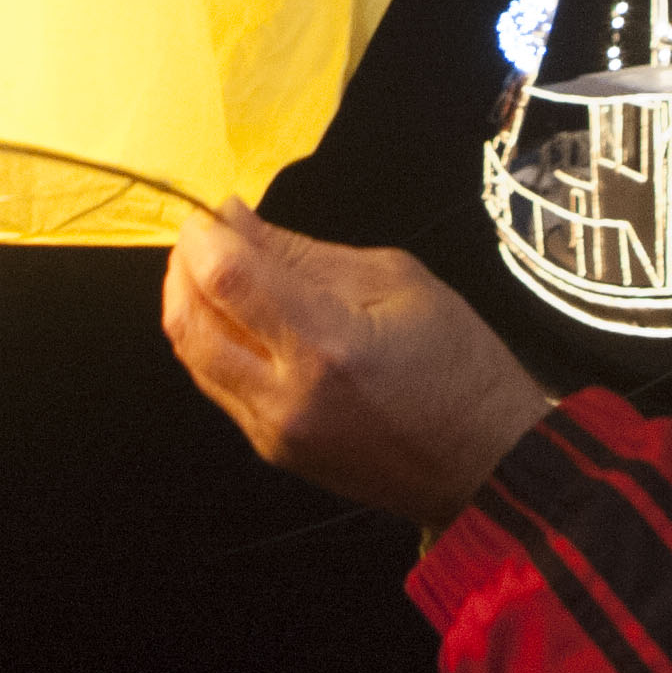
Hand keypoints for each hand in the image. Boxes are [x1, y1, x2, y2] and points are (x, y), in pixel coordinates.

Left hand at [161, 200, 553, 529]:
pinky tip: (237, 316)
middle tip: (206, 234)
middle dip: (183, 265)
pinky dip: (213, 340)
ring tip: (217, 269)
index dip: (203, 234)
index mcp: (328, 346)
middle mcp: (289, 397)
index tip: (211, 209)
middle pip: (190, 322)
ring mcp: (275, 432)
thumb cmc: (460, 368)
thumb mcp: (397, 280)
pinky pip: (218, 386)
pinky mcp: (273, 450)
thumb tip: (238, 221)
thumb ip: (306, 254)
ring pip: (193, 357)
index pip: (227, 279)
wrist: (487, 463)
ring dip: (189, 303)